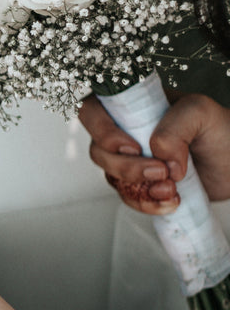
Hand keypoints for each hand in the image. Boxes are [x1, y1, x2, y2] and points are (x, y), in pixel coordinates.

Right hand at [79, 92, 229, 213]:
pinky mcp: (139, 183)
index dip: (101, 131)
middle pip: (98, 151)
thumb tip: (157, 154)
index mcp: (133, 106)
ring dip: (139, 189)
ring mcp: (130, 159)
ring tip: (172, 190)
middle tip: (161, 172)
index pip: (93, 111)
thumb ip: (175, 126)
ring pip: (110, 177)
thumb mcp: (202, 113)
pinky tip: (170, 201)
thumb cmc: (220, 131)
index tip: (133, 147)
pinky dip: (146, 203)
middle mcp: (125, 132)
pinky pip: (127, 197)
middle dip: (127, 168)